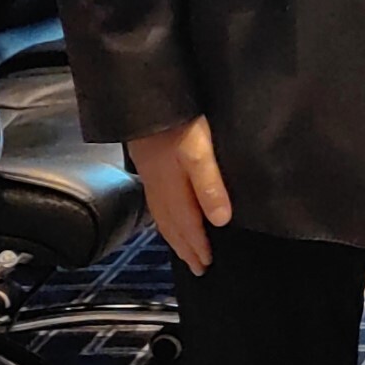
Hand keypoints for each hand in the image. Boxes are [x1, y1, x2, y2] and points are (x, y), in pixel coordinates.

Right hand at [127, 115, 230, 273]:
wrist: (143, 98)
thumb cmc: (175, 122)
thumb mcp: (198, 152)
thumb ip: (209, 185)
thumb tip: (221, 220)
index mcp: (172, 189)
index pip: (188, 225)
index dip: (198, 246)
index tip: (207, 265)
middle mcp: (159, 187)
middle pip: (173, 225)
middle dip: (186, 248)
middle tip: (197, 267)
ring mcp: (152, 176)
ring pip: (164, 215)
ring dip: (174, 235)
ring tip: (184, 250)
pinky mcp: (149, 164)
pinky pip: (157, 202)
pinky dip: (165, 217)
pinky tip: (168, 214)